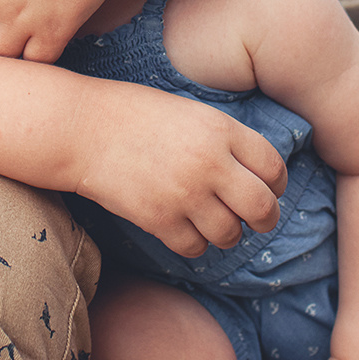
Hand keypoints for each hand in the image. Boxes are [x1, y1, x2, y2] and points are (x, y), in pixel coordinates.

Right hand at [68, 84, 287, 257]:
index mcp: (220, 130)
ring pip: (230, 234)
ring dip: (226, 233)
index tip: (268, 189)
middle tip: (255, 220)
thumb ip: (224, 139)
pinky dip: (194, 243)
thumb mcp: (190, 112)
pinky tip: (183, 227)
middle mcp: (209, 163)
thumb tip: (256, 173)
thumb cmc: (135, 114)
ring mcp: (184, 194)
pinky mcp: (159, 219)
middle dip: (265, 219)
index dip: (276, 184)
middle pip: (263, 208)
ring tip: (212, 222)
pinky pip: (195, 248)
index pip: (273, 168)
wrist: (82, 128)